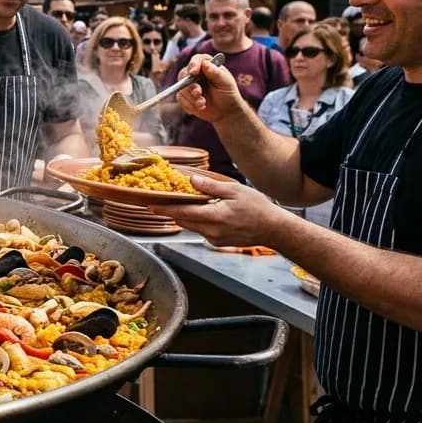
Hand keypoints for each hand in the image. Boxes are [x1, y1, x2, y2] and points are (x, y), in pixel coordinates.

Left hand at [148, 176, 291, 246]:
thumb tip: (191, 180)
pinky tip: (201, 212)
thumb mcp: (235, 190)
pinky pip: (200, 230)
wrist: (273, 229)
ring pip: (191, 226)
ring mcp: (214, 239)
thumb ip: (211, 186)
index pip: (183, 213)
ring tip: (179, 203)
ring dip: (184, 216)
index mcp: (215, 216)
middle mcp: (212, 230)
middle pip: (183, 220)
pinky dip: (197, 221)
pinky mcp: (217, 242)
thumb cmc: (257, 207)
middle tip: (159, 201)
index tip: (150, 205)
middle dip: (171, 211)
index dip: (164, 209)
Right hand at [175, 54, 244, 123]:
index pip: (197, 60)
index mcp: (207, 65)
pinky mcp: (184, 96)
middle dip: (190, 85)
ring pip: (182, 88)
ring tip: (203, 103)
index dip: (193, 65)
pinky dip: (189, 104)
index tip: (193, 72)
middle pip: (184, 74)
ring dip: (191, 97)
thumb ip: (216, 73)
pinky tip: (200, 107)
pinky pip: (181, 98)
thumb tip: (205, 64)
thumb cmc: (228, 93)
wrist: (225, 110)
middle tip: (198, 93)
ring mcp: (188, 84)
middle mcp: (196, 73)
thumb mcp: (226, 83)